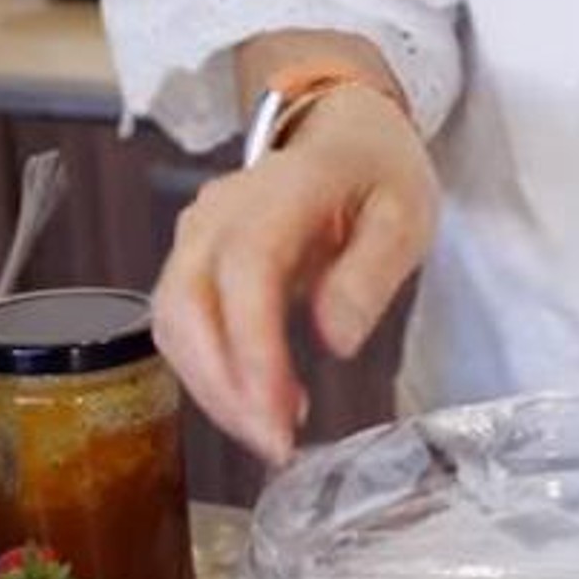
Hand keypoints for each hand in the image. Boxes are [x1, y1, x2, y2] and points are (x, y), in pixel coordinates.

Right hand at [152, 84, 438, 463]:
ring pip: (172, 325)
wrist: (346, 134)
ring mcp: (196, 237)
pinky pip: (181, 328)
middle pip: (187, 308)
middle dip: (223, 390)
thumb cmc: (377, 173)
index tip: (280, 415)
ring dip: (213, 392)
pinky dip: (210, 376)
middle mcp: (218, 214)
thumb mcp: (405, 214)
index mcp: (278, 192)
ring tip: (274, 433)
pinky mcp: (193, 264)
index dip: (253, 353)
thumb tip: (336, 339)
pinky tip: (261, 404)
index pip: (245, 275)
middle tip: (274, 444)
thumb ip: (371, 273)